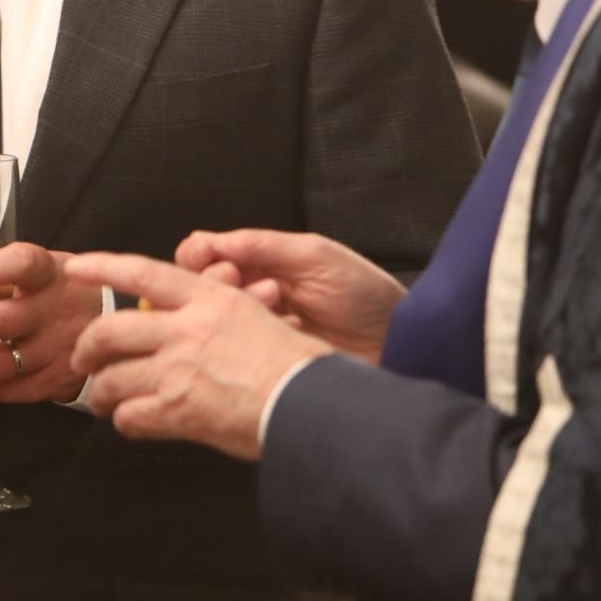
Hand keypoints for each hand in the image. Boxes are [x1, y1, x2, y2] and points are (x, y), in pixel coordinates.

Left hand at [0, 241, 102, 402]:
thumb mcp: (36, 264)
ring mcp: (64, 347)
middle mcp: (59, 308)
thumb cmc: (59, 286)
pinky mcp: (64, 378)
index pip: (20, 264)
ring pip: (4, 363)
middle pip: (0, 322)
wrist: (115, 319)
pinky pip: (17, 390)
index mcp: (50, 271)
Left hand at [63, 252, 332, 461]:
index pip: (142, 272)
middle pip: (111, 330)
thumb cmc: (296, 365)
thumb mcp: (255, 317)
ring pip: (112, 377)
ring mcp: (179, 369)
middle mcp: (187, 328)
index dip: (103, 266)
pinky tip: (132, 423)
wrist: (313, 402)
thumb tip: (183, 322)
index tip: (77, 266)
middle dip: (87, 347)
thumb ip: (212, 314)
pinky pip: (130, 416)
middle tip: (84, 359)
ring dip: (101, 392)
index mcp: (209, 298)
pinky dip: (125, 421)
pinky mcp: (178, 409)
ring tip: (103, 400)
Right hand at [176, 228, 404, 362]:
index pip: (205, 255)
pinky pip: (239, 351)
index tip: (220, 265)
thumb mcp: (314, 255)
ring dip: (245, 309)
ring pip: (217, 319)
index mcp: (261, 261)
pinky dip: (258, 339)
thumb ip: (261, 245)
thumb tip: (209, 241)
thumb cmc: (365, 292)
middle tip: (262, 287)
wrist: (399, 341)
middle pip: (203, 288)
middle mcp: (253, 293)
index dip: (201, 259)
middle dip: (224, 285)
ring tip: (282, 305)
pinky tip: (292, 333)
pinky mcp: (266, 360)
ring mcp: (258, 328)